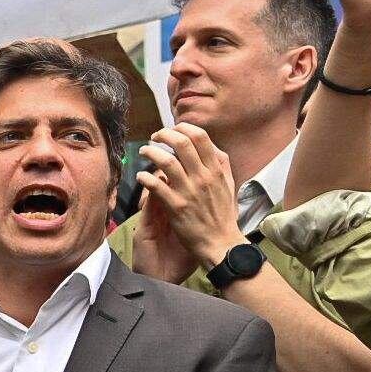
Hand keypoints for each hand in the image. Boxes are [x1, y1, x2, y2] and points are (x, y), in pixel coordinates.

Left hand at [135, 123, 245, 270]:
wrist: (220, 243)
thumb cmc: (223, 215)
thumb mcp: (229, 184)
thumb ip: (221, 164)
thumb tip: (211, 146)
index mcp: (216, 170)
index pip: (200, 137)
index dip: (183, 128)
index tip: (173, 129)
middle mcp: (203, 177)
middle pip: (182, 143)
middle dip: (164, 134)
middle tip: (154, 137)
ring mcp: (189, 191)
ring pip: (165, 161)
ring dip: (150, 152)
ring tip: (143, 152)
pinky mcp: (175, 206)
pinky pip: (156, 185)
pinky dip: (145, 177)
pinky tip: (141, 176)